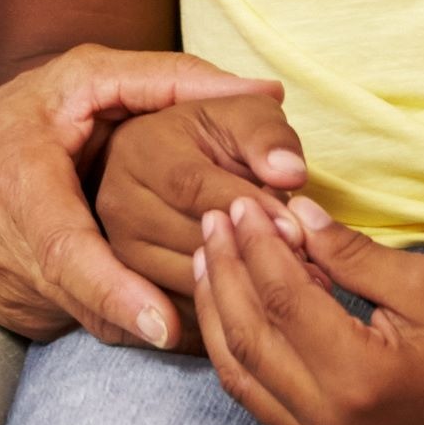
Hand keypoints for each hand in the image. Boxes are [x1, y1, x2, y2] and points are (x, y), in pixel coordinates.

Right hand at [0, 44, 281, 347]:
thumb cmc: (8, 124)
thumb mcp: (76, 80)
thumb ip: (165, 78)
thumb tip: (263, 93)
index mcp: (25, 199)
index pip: (69, 256)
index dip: (115, 293)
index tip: (163, 324)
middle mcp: (21, 265)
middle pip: (105, 305)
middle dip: (171, 306)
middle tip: (239, 303)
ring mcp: (27, 304)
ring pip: (111, 325)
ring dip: (167, 312)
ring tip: (227, 294)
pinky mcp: (35, 326)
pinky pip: (99, 328)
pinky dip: (139, 315)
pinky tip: (181, 295)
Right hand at [94, 93, 311, 303]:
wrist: (167, 159)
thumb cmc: (212, 138)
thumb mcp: (242, 117)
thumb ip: (267, 137)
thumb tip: (289, 173)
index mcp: (139, 150)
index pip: (193, 188)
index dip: (247, 209)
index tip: (294, 228)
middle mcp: (119, 201)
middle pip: (191, 239)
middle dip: (250, 251)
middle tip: (304, 258)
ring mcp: (121, 246)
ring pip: (189, 279)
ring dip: (243, 283)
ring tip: (292, 276)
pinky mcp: (136, 283)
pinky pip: (184, 307)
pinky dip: (227, 305)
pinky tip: (265, 294)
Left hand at [193, 196, 423, 424]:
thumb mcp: (423, 282)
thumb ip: (348, 254)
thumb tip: (290, 213)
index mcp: (362, 380)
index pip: (284, 301)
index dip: (257, 247)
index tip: (242, 203)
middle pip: (249, 337)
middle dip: (226, 272)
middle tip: (213, 219)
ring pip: (239, 373)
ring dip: (218, 311)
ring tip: (208, 255)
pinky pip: (258, 398)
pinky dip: (237, 348)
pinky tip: (230, 303)